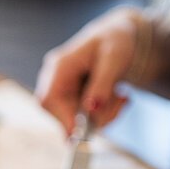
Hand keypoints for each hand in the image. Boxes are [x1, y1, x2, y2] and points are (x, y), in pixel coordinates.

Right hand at [36, 7, 141, 133]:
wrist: (118, 37)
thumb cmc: (115, 41)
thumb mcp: (114, 58)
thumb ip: (102, 84)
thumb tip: (91, 109)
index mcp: (59, 66)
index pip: (48, 100)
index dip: (64, 120)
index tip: (86, 131)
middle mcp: (55, 80)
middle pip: (61, 114)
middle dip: (94, 118)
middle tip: (121, 103)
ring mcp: (62, 92)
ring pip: (76, 121)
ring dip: (104, 116)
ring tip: (122, 96)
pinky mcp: (71, 101)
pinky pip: (84, 120)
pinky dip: (104, 115)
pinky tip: (117, 98)